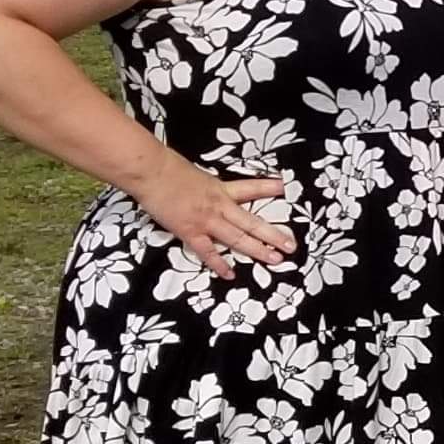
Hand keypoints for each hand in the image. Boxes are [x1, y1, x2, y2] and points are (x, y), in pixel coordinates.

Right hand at [138, 158, 294, 272]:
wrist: (152, 172)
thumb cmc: (168, 168)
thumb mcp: (196, 174)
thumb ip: (205, 186)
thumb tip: (206, 190)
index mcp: (221, 188)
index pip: (251, 188)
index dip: (270, 188)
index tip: (286, 189)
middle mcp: (220, 206)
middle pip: (252, 222)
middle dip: (273, 234)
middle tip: (291, 245)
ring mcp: (207, 220)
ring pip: (238, 238)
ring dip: (258, 250)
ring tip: (276, 259)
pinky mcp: (191, 232)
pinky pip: (208, 252)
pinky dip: (219, 264)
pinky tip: (229, 274)